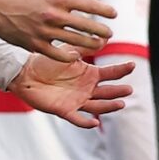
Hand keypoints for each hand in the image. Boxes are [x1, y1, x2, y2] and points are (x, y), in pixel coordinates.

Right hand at [0, 0, 113, 61]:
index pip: (88, 4)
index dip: (104, 10)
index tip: (114, 14)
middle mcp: (53, 14)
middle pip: (85, 24)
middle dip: (101, 30)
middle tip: (110, 33)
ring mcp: (45, 31)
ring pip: (75, 40)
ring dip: (91, 44)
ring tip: (99, 44)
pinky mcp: (36, 44)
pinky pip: (58, 54)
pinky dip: (69, 56)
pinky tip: (76, 56)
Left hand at [9, 52, 134, 127]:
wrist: (26, 74)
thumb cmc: (47, 62)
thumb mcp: (68, 51)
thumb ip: (85, 46)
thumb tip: (104, 36)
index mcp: (89, 75)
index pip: (110, 74)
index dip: (121, 70)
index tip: (132, 65)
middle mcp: (86, 89)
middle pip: (107, 92)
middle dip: (118, 92)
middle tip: (129, 90)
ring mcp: (77, 101)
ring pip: (97, 106)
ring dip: (109, 107)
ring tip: (121, 103)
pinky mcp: (65, 110)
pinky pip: (78, 119)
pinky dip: (86, 123)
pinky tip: (95, 123)